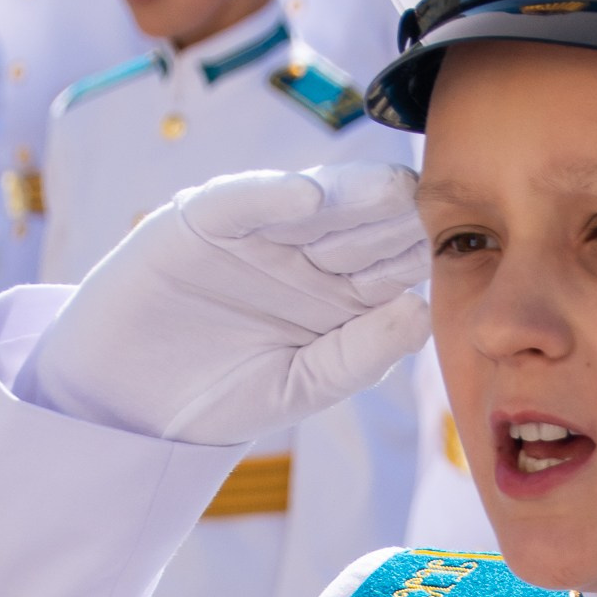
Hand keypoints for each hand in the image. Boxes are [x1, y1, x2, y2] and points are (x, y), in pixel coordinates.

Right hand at [26, 163, 429, 447]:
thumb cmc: (219, 396)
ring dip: (350, 195)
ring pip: (309, 206)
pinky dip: (268, 197)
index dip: (421, 254)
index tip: (468, 249)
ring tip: (391, 190)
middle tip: (444, 204)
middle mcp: (298, 252)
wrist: (128, 406)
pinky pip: (236, 203)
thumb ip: (358, 354)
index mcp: (334, 291)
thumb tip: (421, 311)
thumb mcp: (300, 384)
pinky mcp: (196, 222)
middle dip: (396, 217)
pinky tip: (306, 199)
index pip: (387, 263)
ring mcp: (250, 232)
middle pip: (357, 226)